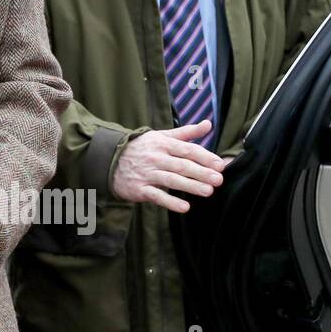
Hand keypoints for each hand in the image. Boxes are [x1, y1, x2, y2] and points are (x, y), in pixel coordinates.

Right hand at [111, 120, 227, 212]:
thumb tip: (208, 124)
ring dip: (190, 186)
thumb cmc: (142, 148)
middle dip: (201, 172)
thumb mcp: (162, 136)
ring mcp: (146, 173)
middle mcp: (155, 158)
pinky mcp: (139, 188)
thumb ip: (186, 133)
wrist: (110, 160)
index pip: (187, 150)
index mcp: (162, 144)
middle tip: (219, 180)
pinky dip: (170, 202)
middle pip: (181, 165)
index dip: (204, 157)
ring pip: (171, 180)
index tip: (220, 165)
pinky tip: (184, 207)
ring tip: (208, 191)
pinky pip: (156, 196)